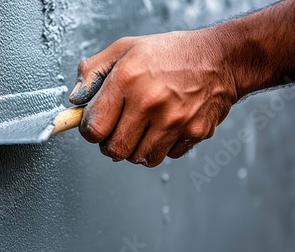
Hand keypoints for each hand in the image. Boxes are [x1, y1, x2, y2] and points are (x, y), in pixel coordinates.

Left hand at [69, 30, 237, 166]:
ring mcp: (174, 121)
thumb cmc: (170, 53)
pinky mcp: (194, 133)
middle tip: (117, 130)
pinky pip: (166, 156)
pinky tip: (164, 127)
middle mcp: (150, 102)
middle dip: (110, 144)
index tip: (95, 126)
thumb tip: (75, 99)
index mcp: (127, 79)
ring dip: (135, 149)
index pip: (94, 128)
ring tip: (141, 128)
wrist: (220, 58)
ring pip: (140, 159)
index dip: (90, 131)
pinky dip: (161, 147)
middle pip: (115, 150)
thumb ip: (92, 72)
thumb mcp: (124, 49)